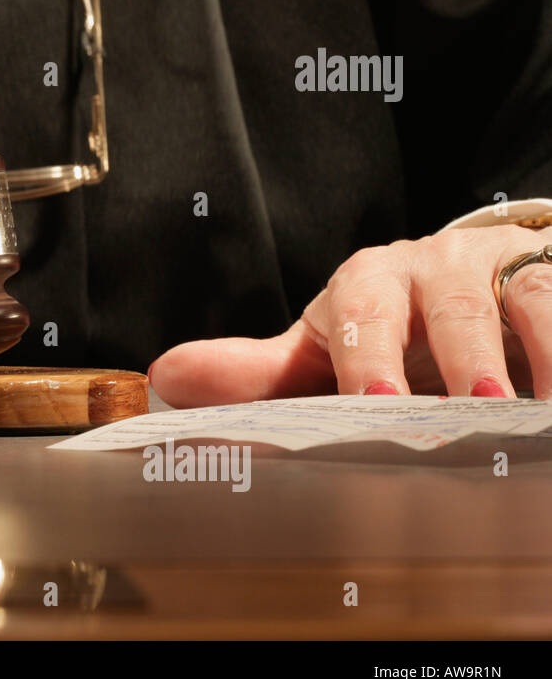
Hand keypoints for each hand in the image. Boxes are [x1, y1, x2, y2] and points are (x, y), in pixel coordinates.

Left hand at [149, 226, 551, 406]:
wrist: (465, 282)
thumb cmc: (382, 328)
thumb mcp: (321, 349)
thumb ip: (256, 371)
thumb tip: (165, 376)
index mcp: (365, 283)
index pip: (361, 312)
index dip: (367, 356)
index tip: (374, 404)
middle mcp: (433, 267)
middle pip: (448, 303)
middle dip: (459, 354)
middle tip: (471, 406)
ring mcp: (499, 270)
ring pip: (523, 297)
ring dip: (535, 350)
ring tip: (537, 410)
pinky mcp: (550, 278)